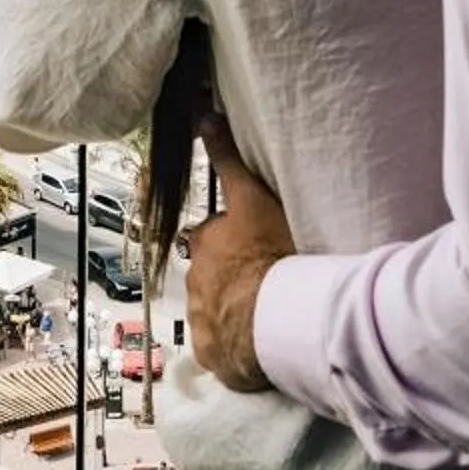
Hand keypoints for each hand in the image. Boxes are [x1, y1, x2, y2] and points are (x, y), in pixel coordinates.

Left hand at [185, 115, 294, 393]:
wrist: (273, 322)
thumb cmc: (268, 255)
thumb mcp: (253, 198)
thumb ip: (230, 159)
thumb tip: (202, 115)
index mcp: (207, 244)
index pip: (215, 235)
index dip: (235, 238)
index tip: (255, 246)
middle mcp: (196, 281)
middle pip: (214, 273)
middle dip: (232, 275)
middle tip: (267, 277)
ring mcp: (202, 320)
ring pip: (216, 310)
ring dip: (235, 309)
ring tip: (267, 312)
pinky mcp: (213, 355)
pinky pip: (223, 347)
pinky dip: (236, 344)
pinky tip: (259, 343)